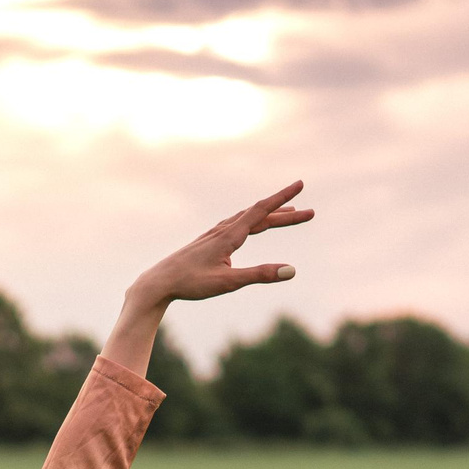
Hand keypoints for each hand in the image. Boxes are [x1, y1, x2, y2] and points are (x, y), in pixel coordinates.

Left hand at [127, 180, 310, 307]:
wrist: (159, 282)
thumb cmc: (191, 283)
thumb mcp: (228, 282)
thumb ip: (260, 275)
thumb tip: (291, 271)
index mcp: (230, 235)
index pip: (261, 211)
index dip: (282, 198)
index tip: (300, 185)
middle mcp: (223, 230)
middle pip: (260, 215)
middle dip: (285, 213)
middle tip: (310, 213)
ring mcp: (215, 234)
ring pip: (248, 219)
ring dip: (270, 216)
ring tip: (288, 213)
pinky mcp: (209, 242)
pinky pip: (237, 224)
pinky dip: (252, 221)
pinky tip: (251, 225)